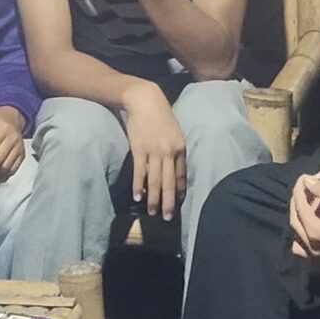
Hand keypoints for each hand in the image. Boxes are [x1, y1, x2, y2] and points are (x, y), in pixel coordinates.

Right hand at [121, 84, 188, 220]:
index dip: (178, 191)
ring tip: (152, 212)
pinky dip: (139, 185)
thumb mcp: (176, 132)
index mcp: (180, 148)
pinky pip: (139, 172)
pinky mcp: (139, 150)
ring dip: (153, 198)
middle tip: (167, 217)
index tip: (177, 203)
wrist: (146, 101)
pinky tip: (138, 196)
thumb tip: (175, 169)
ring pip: (154, 180)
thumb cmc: (162, 116)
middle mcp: (169, 152)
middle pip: (169, 182)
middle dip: (168, 202)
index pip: (181, 175)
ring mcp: (153, 151)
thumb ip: (176, 150)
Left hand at [288, 184, 319, 270]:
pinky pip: (308, 254)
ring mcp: (318, 260)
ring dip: (299, 228)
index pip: (300, 208)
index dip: (299, 192)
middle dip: (296, 206)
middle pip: (295, 224)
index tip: (301, 179)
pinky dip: (306, 243)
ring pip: (298, 244)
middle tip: (300, 193)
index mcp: (315, 232)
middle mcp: (312, 248)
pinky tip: (315, 232)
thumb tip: (306, 180)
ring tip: (306, 215)